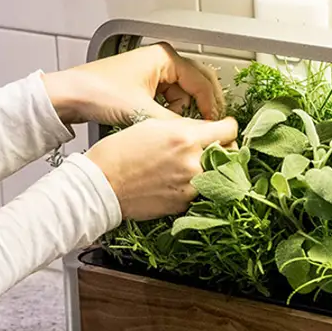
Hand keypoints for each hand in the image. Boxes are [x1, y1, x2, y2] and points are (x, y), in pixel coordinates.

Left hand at [42, 42, 224, 125]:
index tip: (215, 126)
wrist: (68, 96)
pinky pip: (166, 100)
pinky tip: (161, 126)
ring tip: (176, 129)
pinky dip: (168, 114)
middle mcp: (160, 61)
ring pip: (181, 95)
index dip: (212, 105)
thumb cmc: (99, 92)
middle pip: (195, 85)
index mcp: (165, 57)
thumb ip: (176, 125)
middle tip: (206, 129)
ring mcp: (151, 73)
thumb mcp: (143, 112)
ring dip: (182, 113)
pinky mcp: (142, 86)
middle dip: (201, 108)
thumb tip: (198, 136)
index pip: (203, 80)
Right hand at [85, 116, 237, 220]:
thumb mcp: (151, 125)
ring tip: (185, 165)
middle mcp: (193, 163)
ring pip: (215, 175)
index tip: (224, 128)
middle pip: (228, 155)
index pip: (229, 130)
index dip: (227, 127)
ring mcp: (189, 188)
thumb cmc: (119, 153)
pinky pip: (198, 192)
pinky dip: (192, 186)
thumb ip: (183, 127)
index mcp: (186, 138)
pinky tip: (173, 180)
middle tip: (209, 147)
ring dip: (208, 169)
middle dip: (222, 149)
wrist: (101, 185)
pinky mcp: (182, 205)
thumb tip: (203, 130)